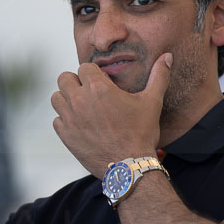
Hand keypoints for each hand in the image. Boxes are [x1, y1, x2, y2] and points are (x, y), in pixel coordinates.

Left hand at [51, 52, 171, 176]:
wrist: (130, 167)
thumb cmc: (141, 133)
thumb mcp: (152, 102)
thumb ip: (159, 76)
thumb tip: (167, 57)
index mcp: (98, 88)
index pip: (84, 67)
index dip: (94, 74)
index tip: (104, 84)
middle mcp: (79, 100)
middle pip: (64, 78)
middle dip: (76, 82)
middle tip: (90, 93)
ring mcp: (70, 119)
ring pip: (57, 98)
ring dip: (67, 99)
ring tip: (83, 107)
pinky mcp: (65, 135)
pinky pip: (56, 120)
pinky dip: (65, 120)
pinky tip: (80, 124)